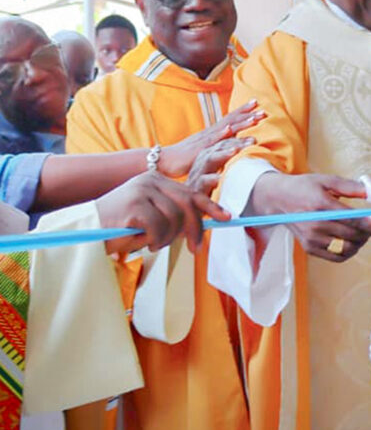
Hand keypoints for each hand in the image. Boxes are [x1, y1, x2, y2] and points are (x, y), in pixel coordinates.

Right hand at [97, 171, 230, 254]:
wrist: (85, 232)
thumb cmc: (120, 227)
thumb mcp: (151, 216)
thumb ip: (173, 214)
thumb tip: (202, 224)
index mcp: (157, 180)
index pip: (191, 192)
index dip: (211, 206)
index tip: (226, 217)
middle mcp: (151, 181)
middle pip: (188, 205)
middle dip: (195, 230)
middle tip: (196, 249)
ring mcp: (143, 191)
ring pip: (175, 219)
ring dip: (167, 239)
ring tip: (152, 243)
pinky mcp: (135, 205)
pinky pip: (160, 228)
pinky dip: (154, 241)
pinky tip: (142, 242)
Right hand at [159, 99, 264, 177]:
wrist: (165, 160)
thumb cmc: (185, 158)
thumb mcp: (206, 150)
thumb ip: (218, 145)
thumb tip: (231, 143)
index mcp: (213, 133)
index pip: (231, 119)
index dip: (244, 112)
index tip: (258, 105)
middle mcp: (210, 133)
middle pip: (231, 120)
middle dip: (248, 113)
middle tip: (263, 109)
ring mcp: (205, 139)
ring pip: (226, 129)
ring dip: (241, 123)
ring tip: (255, 119)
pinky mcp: (199, 149)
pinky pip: (212, 141)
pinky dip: (221, 134)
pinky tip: (229, 130)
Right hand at [187, 136, 254, 195]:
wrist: (186, 203)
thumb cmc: (205, 188)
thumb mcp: (218, 174)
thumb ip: (229, 165)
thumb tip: (251, 160)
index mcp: (209, 157)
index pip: (225, 144)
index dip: (239, 140)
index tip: (254, 139)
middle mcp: (203, 162)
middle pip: (219, 148)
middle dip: (235, 143)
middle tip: (252, 140)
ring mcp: (197, 173)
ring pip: (209, 160)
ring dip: (222, 154)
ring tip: (235, 151)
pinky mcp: (194, 187)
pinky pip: (202, 182)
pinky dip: (210, 179)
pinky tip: (219, 178)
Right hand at [251, 172, 370, 262]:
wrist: (279, 200)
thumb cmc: (305, 187)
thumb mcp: (328, 180)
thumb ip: (353, 187)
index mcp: (320, 204)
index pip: (351, 219)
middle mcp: (315, 224)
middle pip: (352, 234)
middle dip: (370, 232)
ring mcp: (311, 238)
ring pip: (347, 247)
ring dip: (361, 241)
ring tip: (363, 232)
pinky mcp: (310, 248)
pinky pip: (337, 256)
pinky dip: (349, 251)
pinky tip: (352, 241)